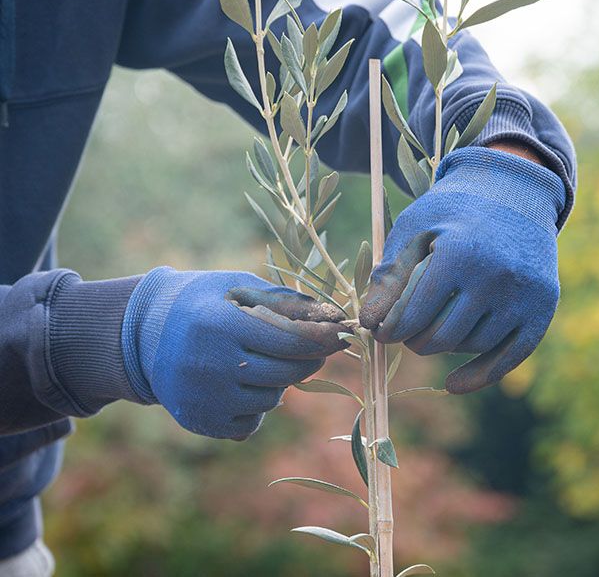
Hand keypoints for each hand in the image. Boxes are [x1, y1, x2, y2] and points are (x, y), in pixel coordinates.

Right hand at [122, 267, 346, 439]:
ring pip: (272, 399)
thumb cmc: (203, 303)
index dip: (323, 338)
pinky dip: (256, 405)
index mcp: (220, 324)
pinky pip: (251, 422)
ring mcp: (203, 398)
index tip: (343, 334)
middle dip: (309, 359)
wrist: (144, 335)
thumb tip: (334, 317)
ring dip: (279, 381)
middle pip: (287, 372)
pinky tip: (240, 383)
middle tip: (315, 348)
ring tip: (260, 360)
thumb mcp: (238, 287)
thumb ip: (284, 301)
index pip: (290, 339)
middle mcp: (209, 364)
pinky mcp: (199, 422)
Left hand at [360, 147, 565, 393]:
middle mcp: (497, 277)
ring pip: (472, 346)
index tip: (378, 331)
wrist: (514, 191)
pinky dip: (479, 376)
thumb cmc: (454, 210)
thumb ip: (391, 274)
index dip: (389, 329)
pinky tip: (452, 384)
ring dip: (445, 346)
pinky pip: (509, 357)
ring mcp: (524, 295)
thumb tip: (367, 322)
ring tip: (432, 329)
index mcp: (460, 254)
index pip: (414, 314)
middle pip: (442, 338)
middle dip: (415, 341)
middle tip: (405, 331)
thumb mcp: (415, 229)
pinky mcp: (543, 307)